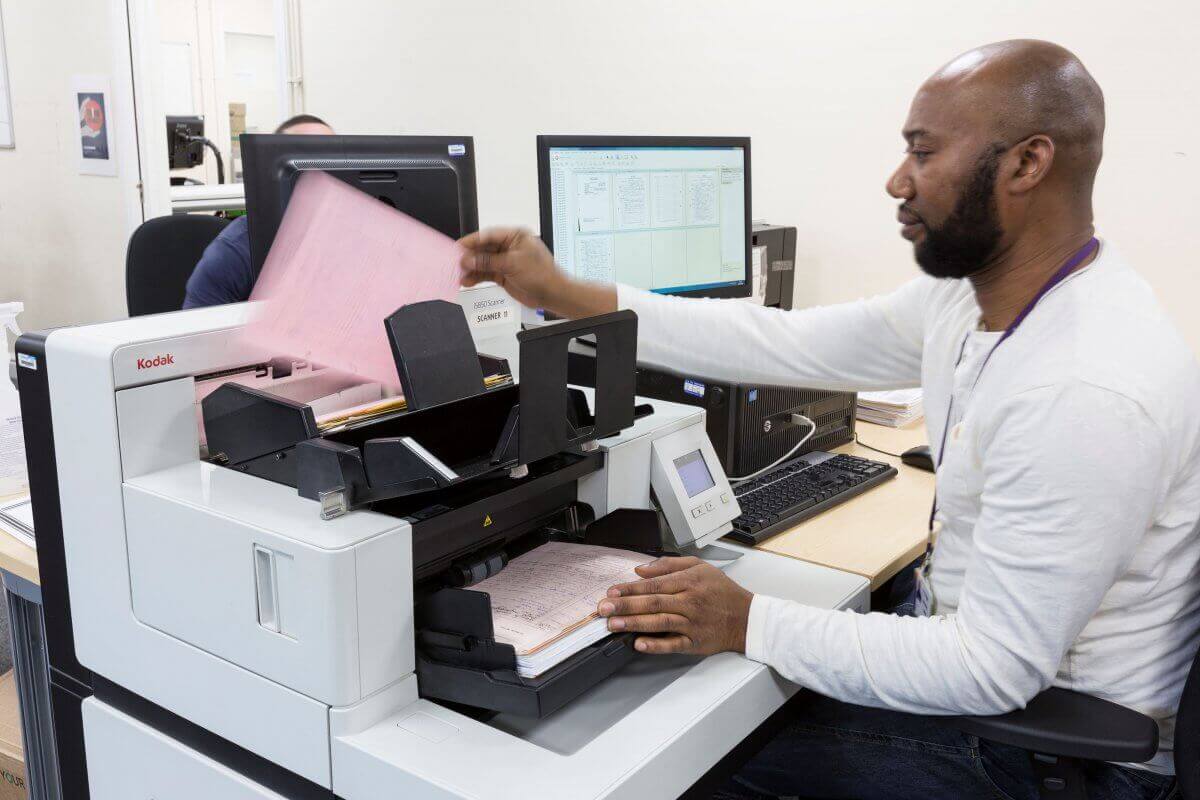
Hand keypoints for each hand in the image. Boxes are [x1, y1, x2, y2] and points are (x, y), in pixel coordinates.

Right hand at [458, 227, 616, 317]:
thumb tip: (470, 259)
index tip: (459, 247)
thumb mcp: (513, 263)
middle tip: (456, 262)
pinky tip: (468, 281)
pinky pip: (486, 273)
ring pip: (483, 262)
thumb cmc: (542, 274)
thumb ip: (489, 261)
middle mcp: (510, 246)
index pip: (488, 235)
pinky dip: (477, 277)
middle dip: (470, 257)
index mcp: (515, 236)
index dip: (472, 241)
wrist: (552, 294)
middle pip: (484, 249)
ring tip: (461, 275)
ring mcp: (506, 261)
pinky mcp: (504, 274)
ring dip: (472, 269)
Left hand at [597, 556, 752, 655]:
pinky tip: (639, 644)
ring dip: (634, 624)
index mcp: (689, 582)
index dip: (631, 588)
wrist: (747, 617)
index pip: (654, 584)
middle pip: (653, 603)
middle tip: (604, 608)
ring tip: (613, 624)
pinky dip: (656, 646)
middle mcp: (690, 602)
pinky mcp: (695, 642)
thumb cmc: (722, 591)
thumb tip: (641, 569)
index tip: (612, 592)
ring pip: (659, 623)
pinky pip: (673, 645)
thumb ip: (669, 565)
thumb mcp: (699, 567)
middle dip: (626, 605)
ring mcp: (692, 624)